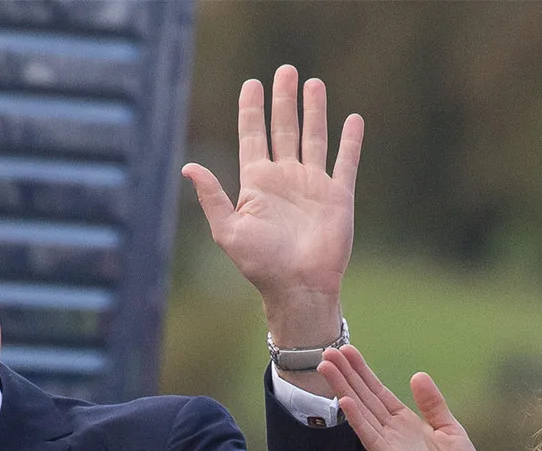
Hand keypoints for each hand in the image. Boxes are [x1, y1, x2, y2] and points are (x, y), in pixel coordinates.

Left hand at [182, 66, 360, 350]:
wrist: (298, 288)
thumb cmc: (260, 265)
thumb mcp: (228, 231)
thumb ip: (212, 197)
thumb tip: (189, 167)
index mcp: (257, 184)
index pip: (253, 137)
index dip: (251, 110)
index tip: (252, 84)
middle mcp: (285, 179)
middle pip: (283, 129)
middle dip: (283, 100)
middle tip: (285, 71)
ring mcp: (312, 185)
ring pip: (313, 137)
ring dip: (313, 110)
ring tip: (313, 82)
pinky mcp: (337, 196)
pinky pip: (345, 162)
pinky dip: (350, 141)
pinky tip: (352, 120)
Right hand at [319, 344, 485, 450]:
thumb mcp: (451, 430)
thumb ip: (433, 404)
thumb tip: (417, 375)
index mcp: (407, 425)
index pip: (379, 393)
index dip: (363, 372)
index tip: (346, 350)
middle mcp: (393, 434)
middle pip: (365, 397)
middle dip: (346, 375)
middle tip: (326, 351)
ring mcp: (390, 448)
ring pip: (362, 412)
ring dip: (343, 389)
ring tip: (326, 367)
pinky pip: (372, 437)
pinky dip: (358, 419)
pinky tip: (345, 401)